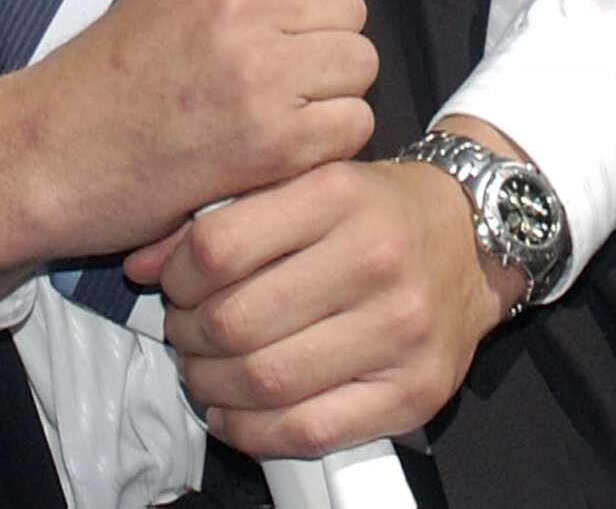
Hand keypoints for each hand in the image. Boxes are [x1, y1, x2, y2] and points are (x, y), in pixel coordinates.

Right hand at [0, 0, 376, 310]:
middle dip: (327, 50)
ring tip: (278, 122)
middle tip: (281, 86)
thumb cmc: (99, 88)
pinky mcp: (269, 138)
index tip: (283, 34)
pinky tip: (276, 157)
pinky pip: (351, 126)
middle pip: (351, 11)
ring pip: (361, 67)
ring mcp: (256, 68)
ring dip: (332, 100)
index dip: (313, 1)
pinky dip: (325, 148)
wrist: (40, 158)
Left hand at [137, 118, 525, 458]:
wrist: (472, 244)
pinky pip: (307, 430)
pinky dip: (252, 431)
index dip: (177, 276)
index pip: (219, 247)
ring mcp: (400, 330)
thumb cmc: (377, 214)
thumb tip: (142, 265)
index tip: (176, 284)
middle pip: (235, 322)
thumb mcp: (308, 185)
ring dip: (211, 386)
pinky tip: (236, 412)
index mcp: (341, 194)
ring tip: (205, 371)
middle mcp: (375, 259)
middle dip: (188, 336)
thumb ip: (226, 216)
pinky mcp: (413, 390)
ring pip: (265, 381)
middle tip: (186, 332)